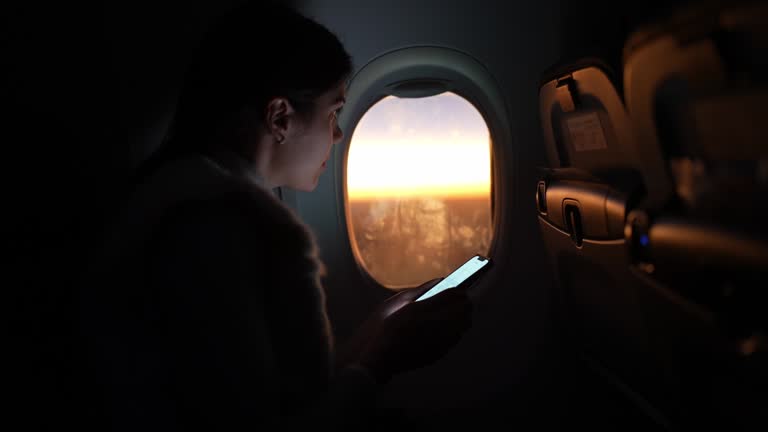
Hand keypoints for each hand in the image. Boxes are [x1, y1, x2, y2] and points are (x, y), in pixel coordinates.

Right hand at [340, 279, 472, 382]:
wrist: (382, 357)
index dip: (458, 289)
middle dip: (463, 302)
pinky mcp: (440, 352)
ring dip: (461, 316)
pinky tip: (445, 327)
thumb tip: (439, 280)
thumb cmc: (385, 328)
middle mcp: (436, 326)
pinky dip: (455, 329)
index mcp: (425, 309)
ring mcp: (441, 341)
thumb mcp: (398, 302)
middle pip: (465, 309)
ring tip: (452, 312)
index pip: (454, 295)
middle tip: (458, 298)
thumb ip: (421, 290)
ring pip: (465, 324)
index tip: (458, 287)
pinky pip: (457, 337)